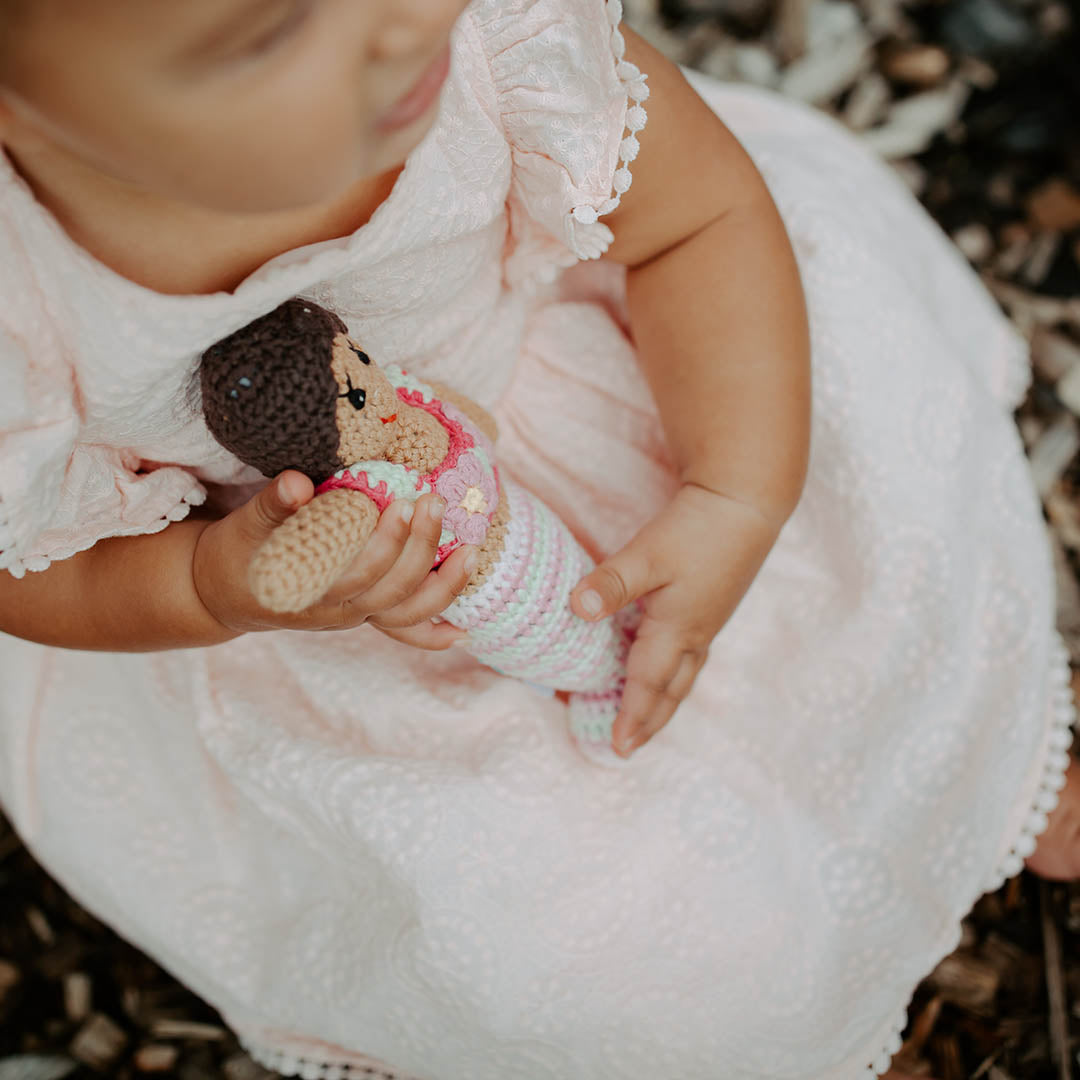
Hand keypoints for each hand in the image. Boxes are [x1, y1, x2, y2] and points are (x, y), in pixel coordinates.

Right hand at [193, 471, 476, 648]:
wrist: (223, 595)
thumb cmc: (236, 554)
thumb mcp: (244, 527)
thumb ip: (273, 505)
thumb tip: (298, 483)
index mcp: (311, 589)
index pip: (361, 572)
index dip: (387, 541)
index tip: (403, 502)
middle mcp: (338, 611)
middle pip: (392, 589)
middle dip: (421, 547)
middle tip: (435, 502)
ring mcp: (353, 617)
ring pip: (406, 613)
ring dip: (444, 588)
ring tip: (473, 554)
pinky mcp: (362, 615)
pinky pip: (401, 632)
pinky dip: (432, 636)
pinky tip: (462, 633)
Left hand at [570, 483, 782, 757]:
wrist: (746, 502)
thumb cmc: (698, 529)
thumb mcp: (648, 554)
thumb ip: (612, 583)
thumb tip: (576, 609)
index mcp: (678, 629)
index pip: (648, 683)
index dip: (631, 715)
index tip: (617, 747)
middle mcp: (696, 633)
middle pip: (671, 690)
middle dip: (650, 721)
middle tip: (628, 748)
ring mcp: (708, 621)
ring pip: (684, 675)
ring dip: (664, 702)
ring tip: (646, 721)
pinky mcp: (712, 606)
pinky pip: (691, 656)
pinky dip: (674, 675)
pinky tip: (665, 668)